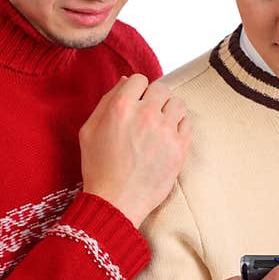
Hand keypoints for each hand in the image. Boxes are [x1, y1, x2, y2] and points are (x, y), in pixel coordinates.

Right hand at [80, 74, 191, 226]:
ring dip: (170, 110)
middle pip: (162, 88)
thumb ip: (107, 101)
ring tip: (162, 123)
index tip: (136, 101)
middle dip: (155, 98)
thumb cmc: (98, 167)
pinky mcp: (180, 147)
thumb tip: (125, 81)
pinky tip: (170, 134)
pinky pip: (189, 122)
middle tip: (149, 113)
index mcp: (121, 107)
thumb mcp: (89, 130)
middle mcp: (146, 114)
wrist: (116, 201)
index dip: (137, 89)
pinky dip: (181, 125)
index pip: (139, 79)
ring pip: (178, 103)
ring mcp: (166, 130)